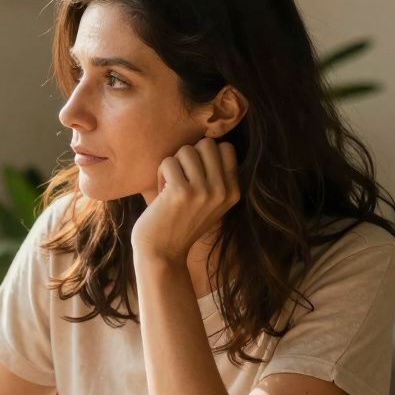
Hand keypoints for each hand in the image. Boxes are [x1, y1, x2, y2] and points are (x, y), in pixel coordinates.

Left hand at [130, 137, 239, 260]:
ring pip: (186, 150)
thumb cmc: (180, 222)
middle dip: (188, 156)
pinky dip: (161, 173)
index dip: (205, 155)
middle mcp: (222, 191)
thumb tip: (212, 141)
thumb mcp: (210, 202)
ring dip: (173, 164)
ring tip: (170, 186)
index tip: (195, 175)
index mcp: (234, 191)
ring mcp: (203, 192)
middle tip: (181, 178)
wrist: (162, 253)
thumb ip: (216, 176)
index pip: (226, 148)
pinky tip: (161, 193)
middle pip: (207, 144)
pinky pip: (168, 161)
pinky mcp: (181, 192)